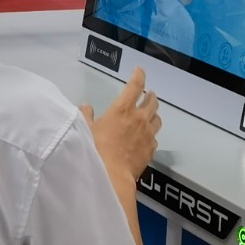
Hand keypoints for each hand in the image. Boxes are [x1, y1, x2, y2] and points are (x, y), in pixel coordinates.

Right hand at [82, 67, 160, 182]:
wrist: (111, 175)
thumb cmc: (96, 149)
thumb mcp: (86, 129)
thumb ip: (87, 116)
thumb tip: (86, 107)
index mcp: (122, 109)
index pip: (135, 86)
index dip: (139, 76)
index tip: (140, 70)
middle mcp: (139, 118)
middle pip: (152, 101)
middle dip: (150, 96)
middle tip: (147, 95)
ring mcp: (148, 134)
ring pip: (157, 119)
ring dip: (153, 114)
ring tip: (149, 115)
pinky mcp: (151, 149)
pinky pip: (154, 138)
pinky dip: (151, 134)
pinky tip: (146, 138)